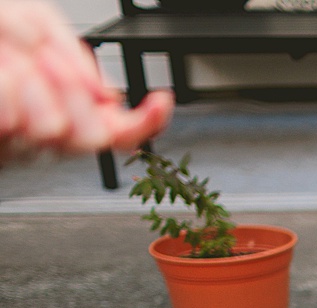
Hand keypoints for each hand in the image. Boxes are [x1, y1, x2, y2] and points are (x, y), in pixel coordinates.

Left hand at [0, 0, 172, 162]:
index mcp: (69, 101)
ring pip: (52, 133)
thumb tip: (103, 93)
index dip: (149, 120)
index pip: (123, 127)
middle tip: (51, 63)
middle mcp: (48, 127)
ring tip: (17, 64)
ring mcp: (18, 138)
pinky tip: (6, 79)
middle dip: (76, 94)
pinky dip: (9, 96)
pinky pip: (14, 127)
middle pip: (92, 138)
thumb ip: (70, 51)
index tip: (160, 99)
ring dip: (36, 89)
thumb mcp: (33, 18)